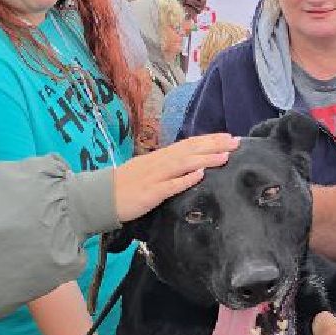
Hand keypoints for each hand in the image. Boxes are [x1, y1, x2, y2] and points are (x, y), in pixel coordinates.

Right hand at [111, 134, 235, 220]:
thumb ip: (166, 166)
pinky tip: (199, 175)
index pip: (188, 144)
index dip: (208, 140)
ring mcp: (154, 177)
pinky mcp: (150, 193)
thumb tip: (188, 164)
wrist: (100, 197)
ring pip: (183, 164)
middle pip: (189, 150)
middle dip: (213, 145)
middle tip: (235, 142)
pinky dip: (185, 179)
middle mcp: (159, 163)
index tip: (228, 137)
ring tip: (224, 156)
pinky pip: (170, 185)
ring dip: (205, 159)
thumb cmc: (124, 185)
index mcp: (159, 157)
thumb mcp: (147, 170)